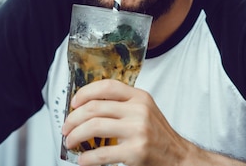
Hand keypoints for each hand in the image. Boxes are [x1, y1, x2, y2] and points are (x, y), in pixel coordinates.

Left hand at [61, 79, 190, 165]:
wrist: (179, 157)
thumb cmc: (158, 136)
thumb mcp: (145, 111)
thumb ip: (123, 105)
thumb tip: (87, 107)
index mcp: (140, 97)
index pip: (107, 86)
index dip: (85, 92)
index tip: (73, 103)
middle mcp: (139, 110)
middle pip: (95, 107)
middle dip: (73, 118)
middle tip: (66, 127)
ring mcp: (137, 130)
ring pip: (94, 127)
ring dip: (76, 135)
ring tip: (71, 142)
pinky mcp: (135, 152)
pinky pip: (102, 153)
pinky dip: (87, 158)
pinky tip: (83, 160)